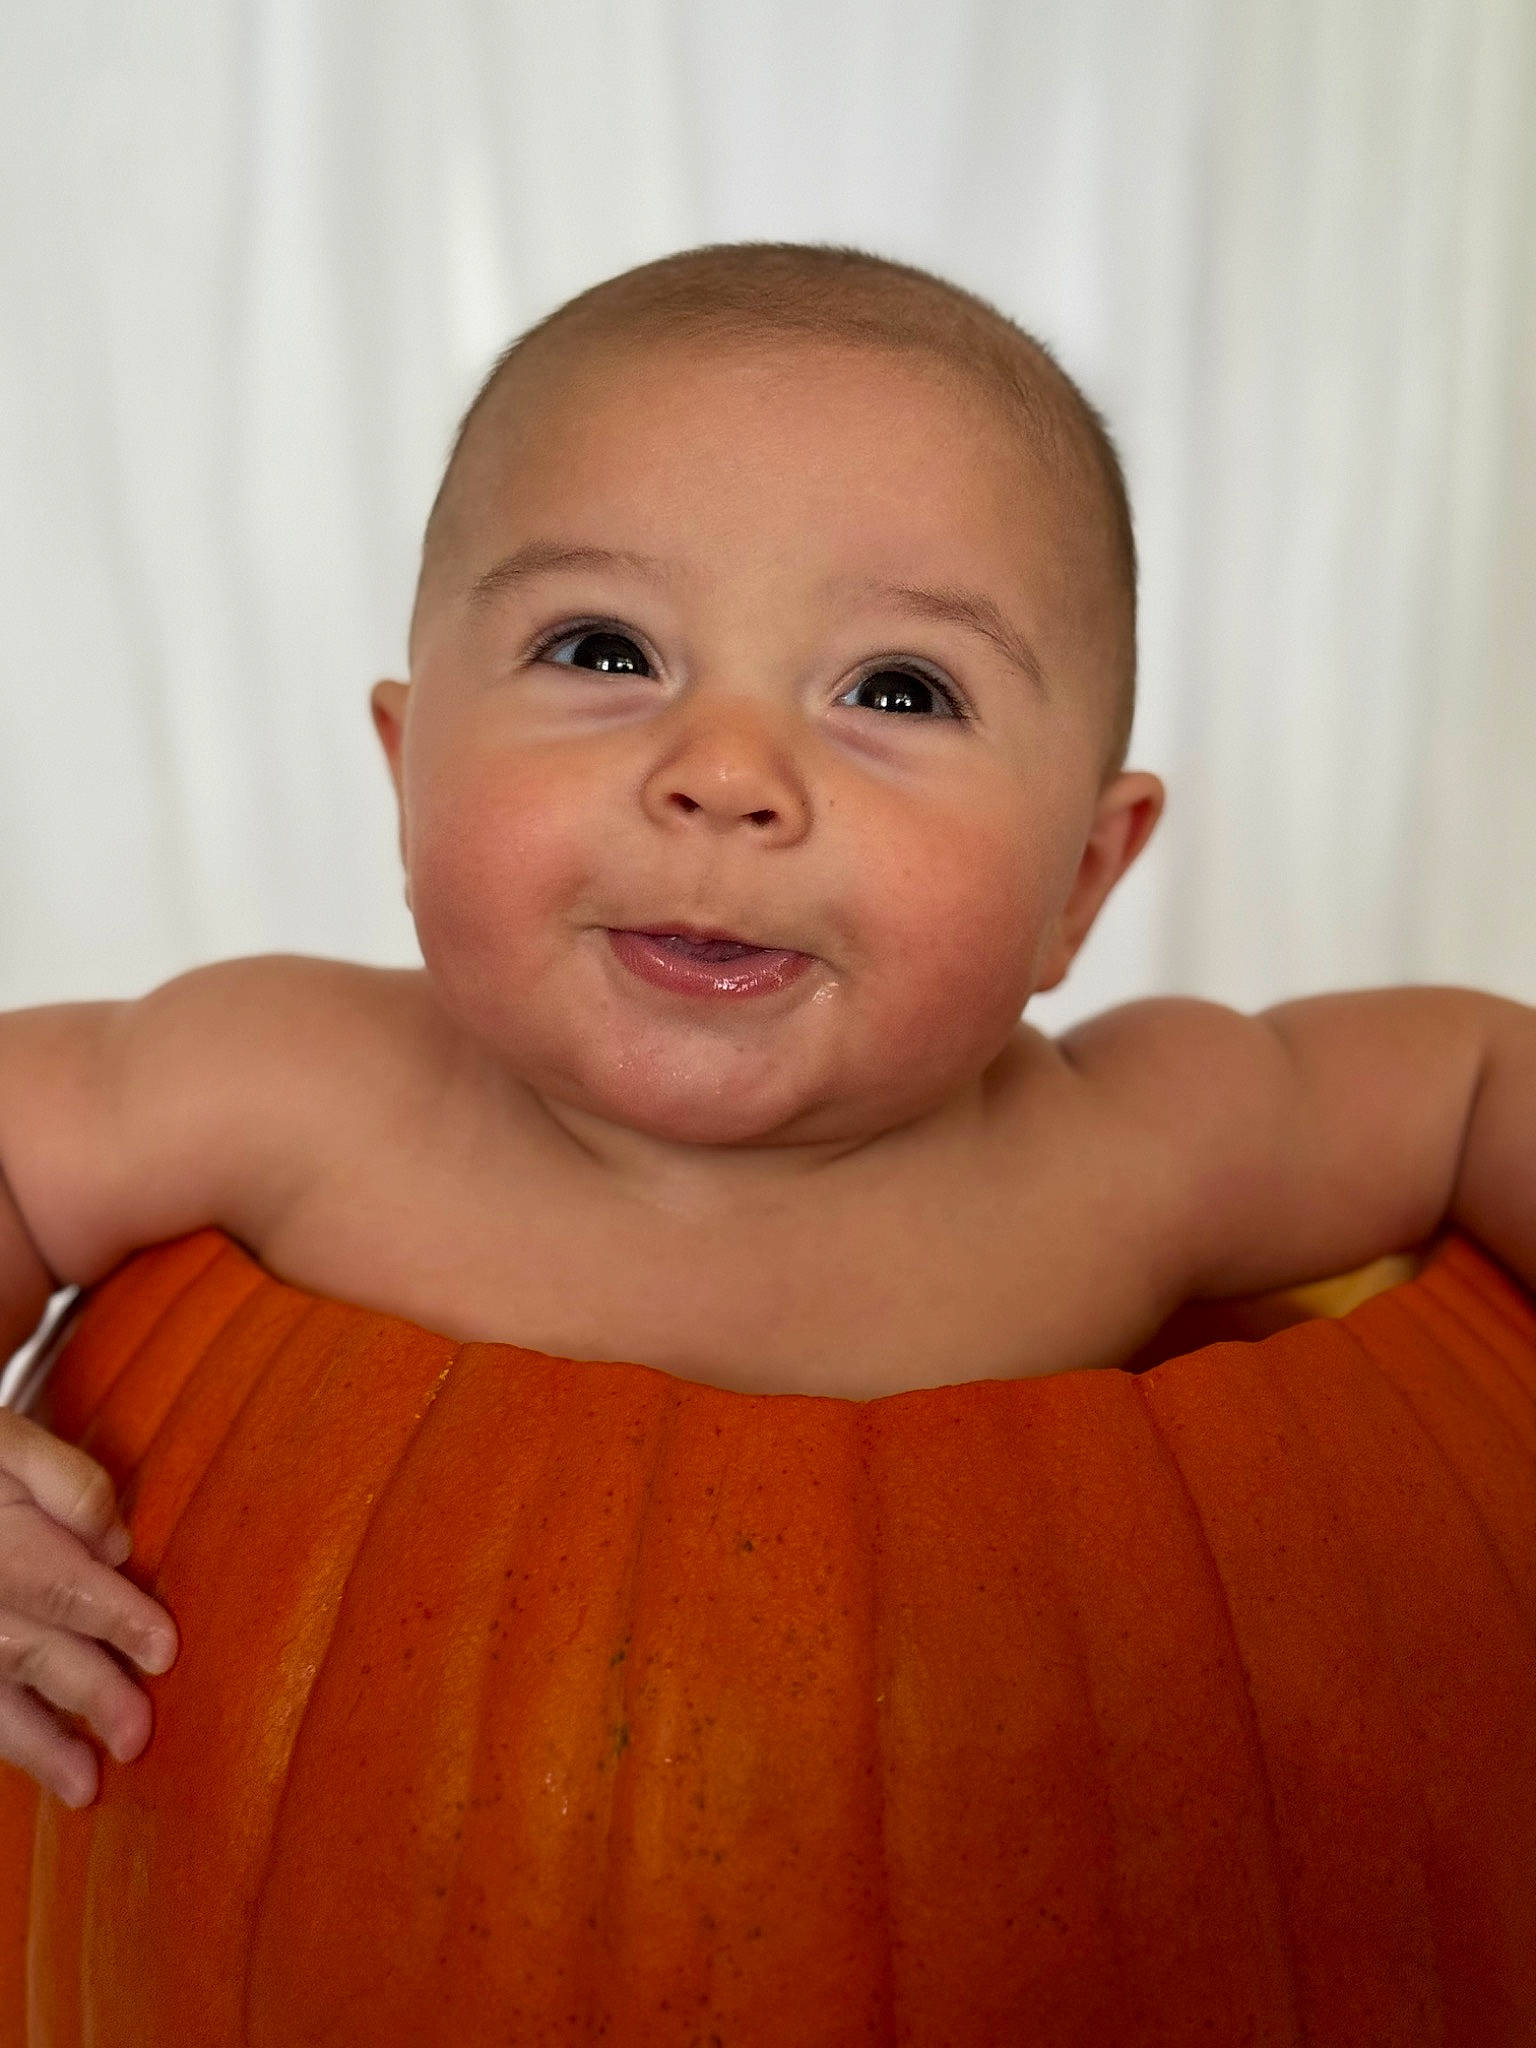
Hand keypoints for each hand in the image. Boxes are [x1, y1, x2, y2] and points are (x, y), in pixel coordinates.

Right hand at [0, 1409, 177, 1806]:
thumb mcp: (13, 1444)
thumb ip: (68, 1485)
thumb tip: (116, 1546)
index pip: (60, 1585)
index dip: (114, 1618)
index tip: (165, 1651)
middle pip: (27, 1650)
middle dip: (85, 1692)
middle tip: (136, 1736)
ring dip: (36, 1744)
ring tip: (85, 1788)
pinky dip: (5, 1736)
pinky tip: (42, 1765)